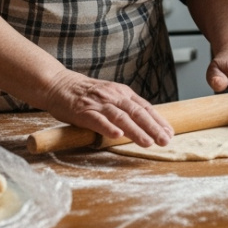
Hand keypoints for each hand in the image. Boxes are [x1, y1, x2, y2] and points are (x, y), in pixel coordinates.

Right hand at [43, 72, 174, 147]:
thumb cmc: (86, 94)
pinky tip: (117, 135)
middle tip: (165, 141)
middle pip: (137, 112)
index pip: (145, 107)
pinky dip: (108, 127)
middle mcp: (113, 96)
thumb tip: (145, 122)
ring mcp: (99, 103)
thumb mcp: (110, 95)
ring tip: (147, 142)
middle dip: (153, 127)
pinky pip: (97, 120)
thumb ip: (125, 106)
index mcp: (122, 93)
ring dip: (135, 131)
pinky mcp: (83, 111)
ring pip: (121, 117)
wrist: (58, 84)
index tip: (169, 133)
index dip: (158, 120)